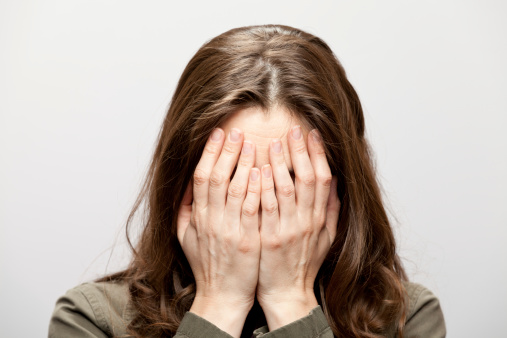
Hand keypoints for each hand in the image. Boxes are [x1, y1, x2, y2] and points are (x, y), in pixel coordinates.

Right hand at [177, 128, 261, 337]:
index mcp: (198, 217)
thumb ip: (186, 207)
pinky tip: (263, 172)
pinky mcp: (249, 242)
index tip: (218, 133)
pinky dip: (257, 190)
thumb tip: (190, 181)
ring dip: (245, 164)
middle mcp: (212, 221)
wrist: (222, 295)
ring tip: (253, 143)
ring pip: (237, 190)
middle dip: (228, 152)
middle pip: (219, 178)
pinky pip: (253, 211)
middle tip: (238, 131)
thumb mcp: (186, 235)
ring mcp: (231, 231)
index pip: (202, 177)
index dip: (209, 153)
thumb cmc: (207, 263)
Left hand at [256, 126, 339, 329]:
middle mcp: (306, 221)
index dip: (318, 155)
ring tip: (271, 142)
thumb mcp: (326, 237)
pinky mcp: (269, 238)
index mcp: (320, 218)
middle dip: (299, 152)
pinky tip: (257, 170)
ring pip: (285, 189)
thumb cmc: (305, 263)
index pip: (322, 179)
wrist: (287, 292)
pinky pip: (265, 208)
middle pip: (305, 179)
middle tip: (291, 130)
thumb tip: (334, 182)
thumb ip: (331, 209)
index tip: (311, 134)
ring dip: (278, 164)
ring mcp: (288, 229)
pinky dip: (263, 187)